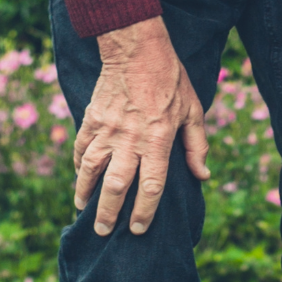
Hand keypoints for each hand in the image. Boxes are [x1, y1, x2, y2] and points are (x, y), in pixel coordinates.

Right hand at [72, 15, 208, 237]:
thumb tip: (202, 176)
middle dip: (108, 212)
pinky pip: (82, 149)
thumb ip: (197, 145)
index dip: (144, 211)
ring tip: (83, 210)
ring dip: (85, 193)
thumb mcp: (194, 111)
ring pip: (91, 170)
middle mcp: (130, 139)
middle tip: (103, 231)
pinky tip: (80, 178)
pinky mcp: (91, 119)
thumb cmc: (171, 81)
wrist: (137, 49)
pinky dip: (79, 166)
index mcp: (158, 140)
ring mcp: (107, 129)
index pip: (150, 186)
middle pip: (116, 185)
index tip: (138, 229)